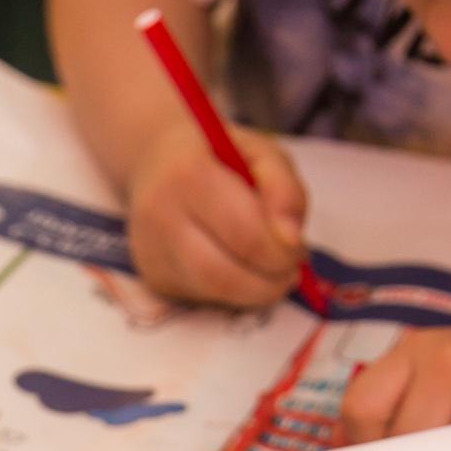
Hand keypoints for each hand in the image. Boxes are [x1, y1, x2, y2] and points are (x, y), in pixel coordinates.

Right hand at [124, 121, 310, 308]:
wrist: (155, 161)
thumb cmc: (218, 154)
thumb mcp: (261, 153)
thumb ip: (284, 189)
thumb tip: (292, 240)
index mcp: (188, 174)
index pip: (245, 233)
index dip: (283, 251)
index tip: (299, 247)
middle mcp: (160, 216)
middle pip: (223, 274)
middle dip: (270, 282)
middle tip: (289, 270)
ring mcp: (151, 251)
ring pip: (212, 292)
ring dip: (254, 293)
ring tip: (270, 273)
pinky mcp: (152, 275)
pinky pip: (201, 296)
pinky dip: (232, 292)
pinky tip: (238, 269)